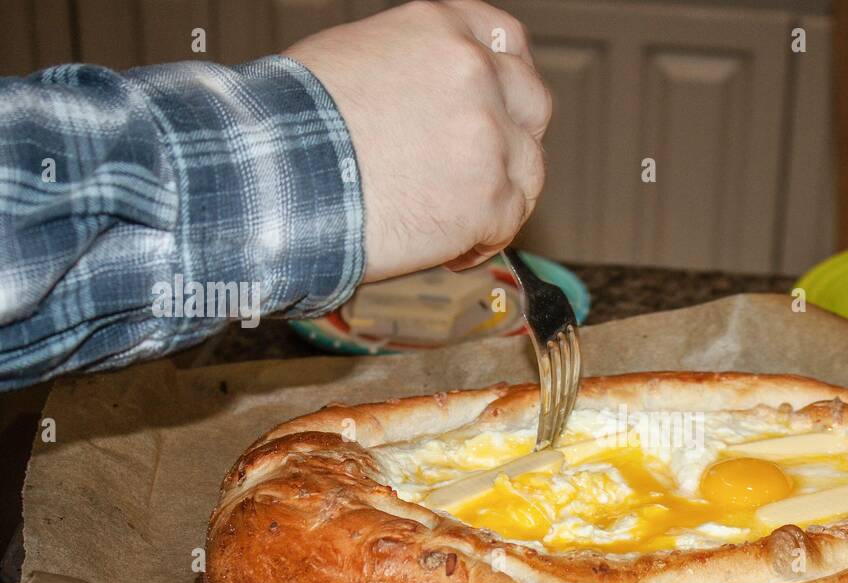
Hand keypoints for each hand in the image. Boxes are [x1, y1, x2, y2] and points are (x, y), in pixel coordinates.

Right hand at [287, 0, 550, 281]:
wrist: (278, 178)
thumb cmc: (291, 126)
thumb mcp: (353, 58)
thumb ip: (410, 71)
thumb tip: (424, 102)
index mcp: (440, 30)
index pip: (503, 40)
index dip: (506, 80)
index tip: (501, 106)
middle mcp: (473, 74)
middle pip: (532, 103)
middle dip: (515, 137)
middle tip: (487, 167)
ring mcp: (488, 137)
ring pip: (529, 167)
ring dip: (504, 194)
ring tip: (465, 218)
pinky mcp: (489, 199)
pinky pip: (510, 221)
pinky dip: (484, 239)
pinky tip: (452, 250)